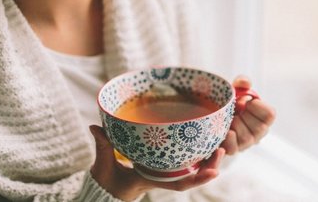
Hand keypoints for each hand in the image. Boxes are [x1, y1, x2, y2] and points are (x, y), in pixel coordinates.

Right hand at [89, 125, 225, 200]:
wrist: (104, 190)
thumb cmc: (106, 180)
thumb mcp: (103, 164)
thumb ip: (102, 145)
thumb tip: (95, 127)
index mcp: (152, 179)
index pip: (178, 184)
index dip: (197, 179)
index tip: (214, 172)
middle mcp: (161, 177)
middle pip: (192, 176)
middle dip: (209, 165)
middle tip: (222, 149)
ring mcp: (162, 172)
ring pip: (191, 169)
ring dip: (207, 159)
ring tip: (220, 144)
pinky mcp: (160, 165)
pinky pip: (182, 162)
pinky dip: (195, 154)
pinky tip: (205, 142)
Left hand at [221, 76, 275, 154]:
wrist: (214, 113)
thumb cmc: (232, 101)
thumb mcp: (237, 89)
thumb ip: (242, 82)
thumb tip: (244, 82)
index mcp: (264, 116)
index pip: (270, 114)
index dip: (256, 106)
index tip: (247, 101)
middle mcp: (259, 132)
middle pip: (259, 128)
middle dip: (244, 116)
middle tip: (235, 110)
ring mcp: (247, 143)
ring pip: (246, 138)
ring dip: (234, 126)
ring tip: (227, 119)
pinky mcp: (233, 149)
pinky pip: (233, 149)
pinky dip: (227, 139)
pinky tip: (224, 130)